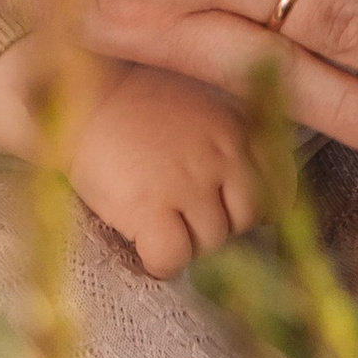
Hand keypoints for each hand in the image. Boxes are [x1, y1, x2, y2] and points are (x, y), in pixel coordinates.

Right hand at [65, 66, 262, 278]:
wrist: (79, 96)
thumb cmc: (135, 105)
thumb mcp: (199, 110)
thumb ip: (230, 144)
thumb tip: (252, 200)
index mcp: (236, 130)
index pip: (277, 192)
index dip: (254, 209)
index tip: (227, 208)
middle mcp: (221, 155)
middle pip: (245, 222)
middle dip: (221, 227)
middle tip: (186, 216)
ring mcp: (187, 182)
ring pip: (210, 245)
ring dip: (187, 243)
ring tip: (159, 220)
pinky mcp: (149, 206)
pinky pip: (173, 258)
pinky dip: (160, 261)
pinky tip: (143, 241)